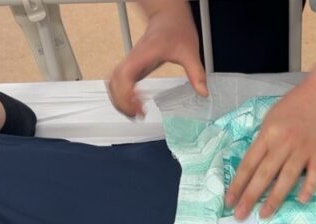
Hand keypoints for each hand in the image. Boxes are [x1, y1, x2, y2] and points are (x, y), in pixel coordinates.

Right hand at [107, 1, 207, 117]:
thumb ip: (196, 73)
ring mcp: (131, 62)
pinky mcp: (133, 65)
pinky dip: (121, 93)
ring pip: (112, 83)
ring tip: (134, 112)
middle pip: (114, 84)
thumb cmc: (175, 29)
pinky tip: (134, 101)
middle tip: (138, 115)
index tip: (139, 107)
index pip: (125, 76)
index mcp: (143, 55)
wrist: (168, 16)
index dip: (127, 95)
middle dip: (121, 103)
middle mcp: (133, 59)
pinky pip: (118, 81)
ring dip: (119, 99)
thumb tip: (203, 92)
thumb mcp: (190, 52)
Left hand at [224, 81, 315, 219]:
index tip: (229, 201)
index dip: (238, 184)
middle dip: (250, 196)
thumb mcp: (269, 120)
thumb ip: (261, 143)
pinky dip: (308, 187)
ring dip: (274, 198)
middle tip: (239, 215)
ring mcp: (303, 149)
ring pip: (286, 177)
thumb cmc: (291, 108)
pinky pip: (314, 174)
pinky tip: (301, 201)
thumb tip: (251, 169)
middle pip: (264, 174)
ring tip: (264, 215)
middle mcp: (283, 143)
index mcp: (267, 134)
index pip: (249, 164)